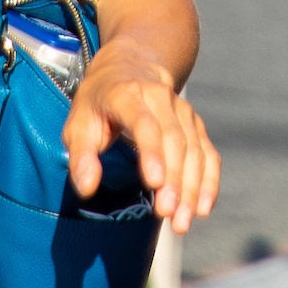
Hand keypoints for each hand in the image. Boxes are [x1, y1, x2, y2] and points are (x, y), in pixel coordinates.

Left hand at [65, 43, 218, 232]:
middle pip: (174, 140)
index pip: (144, 123)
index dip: (151, 152)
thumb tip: (88, 189)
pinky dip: (208, 180)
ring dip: (191, 187)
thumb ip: (81, 155)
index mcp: (126, 94)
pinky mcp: (194, 124)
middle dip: (174, 179)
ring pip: (194, 149)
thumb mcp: (78, 122)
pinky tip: (202, 208)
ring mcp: (182, 111)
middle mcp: (160, 99)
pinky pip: (207, 152)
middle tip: (168, 214)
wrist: (132, 65)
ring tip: (182, 221)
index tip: (154, 182)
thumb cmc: (98, 102)